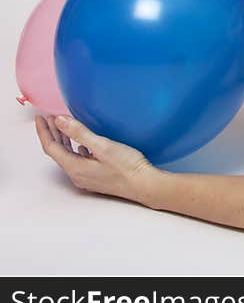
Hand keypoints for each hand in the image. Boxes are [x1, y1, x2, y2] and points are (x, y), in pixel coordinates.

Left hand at [35, 115, 157, 206]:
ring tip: (62, 126)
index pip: (51, 147)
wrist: (144, 185)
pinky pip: (78, 161)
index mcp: (74, 167)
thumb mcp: (103, 146)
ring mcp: (86, 177)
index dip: (44, 131)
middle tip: (49, 119)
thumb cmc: (126, 167)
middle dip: (52, 134)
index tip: (40, 117)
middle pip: (58, 152)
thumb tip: (59, 120)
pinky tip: (81, 144)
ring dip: (63, 141)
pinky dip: (75, 148)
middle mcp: (76, 174)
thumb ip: (80, 133)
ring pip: (68, 156)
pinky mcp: (96, 177)